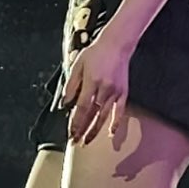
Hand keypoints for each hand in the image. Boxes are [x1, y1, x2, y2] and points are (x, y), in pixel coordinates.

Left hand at [61, 29, 131, 144]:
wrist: (117, 45)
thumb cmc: (95, 53)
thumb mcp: (78, 65)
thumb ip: (71, 85)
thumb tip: (65, 103)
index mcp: (91, 82)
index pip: (81, 107)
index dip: (75, 122)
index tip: (70, 132)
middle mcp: (104, 89)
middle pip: (92, 115)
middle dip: (82, 130)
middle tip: (75, 142)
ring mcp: (115, 92)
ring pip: (104, 116)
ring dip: (95, 131)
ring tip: (87, 141)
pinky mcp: (124, 93)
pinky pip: (120, 112)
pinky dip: (116, 123)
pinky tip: (110, 134)